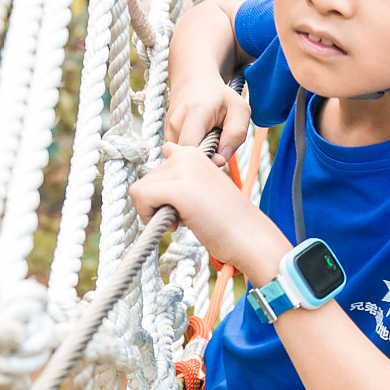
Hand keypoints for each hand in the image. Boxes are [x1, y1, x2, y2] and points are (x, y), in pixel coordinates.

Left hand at [132, 141, 286, 280]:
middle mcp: (186, 154)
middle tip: (184, 218)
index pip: (156, 168)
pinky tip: (176, 225)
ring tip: (182, 221)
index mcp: (192, 153)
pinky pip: (141, 198)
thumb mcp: (202, 188)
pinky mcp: (179, 188)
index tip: (181, 207)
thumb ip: (181, 174)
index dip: (161, 193)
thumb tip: (163, 153)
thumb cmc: (228, 220)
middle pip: (145, 180)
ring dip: (153, 212)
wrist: (250, 237)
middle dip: (157, 204)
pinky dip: (149, 217)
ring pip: (139, 190)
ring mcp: (183, 169)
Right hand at [165, 69, 252, 158]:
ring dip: (199, 155)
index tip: (221, 158)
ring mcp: (168, 130)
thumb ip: (237, 134)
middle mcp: (176, 121)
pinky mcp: (166, 137)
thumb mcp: (239, 109)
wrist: (194, 82)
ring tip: (209, 141)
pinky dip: (192, 153)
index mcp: (195, 111)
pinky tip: (201, 142)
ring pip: (183, 156)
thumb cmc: (219, 97)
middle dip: (204, 160)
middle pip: (186, 156)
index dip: (207, 159)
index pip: (191, 147)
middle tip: (218, 149)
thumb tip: (222, 159)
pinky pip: (180, 154)